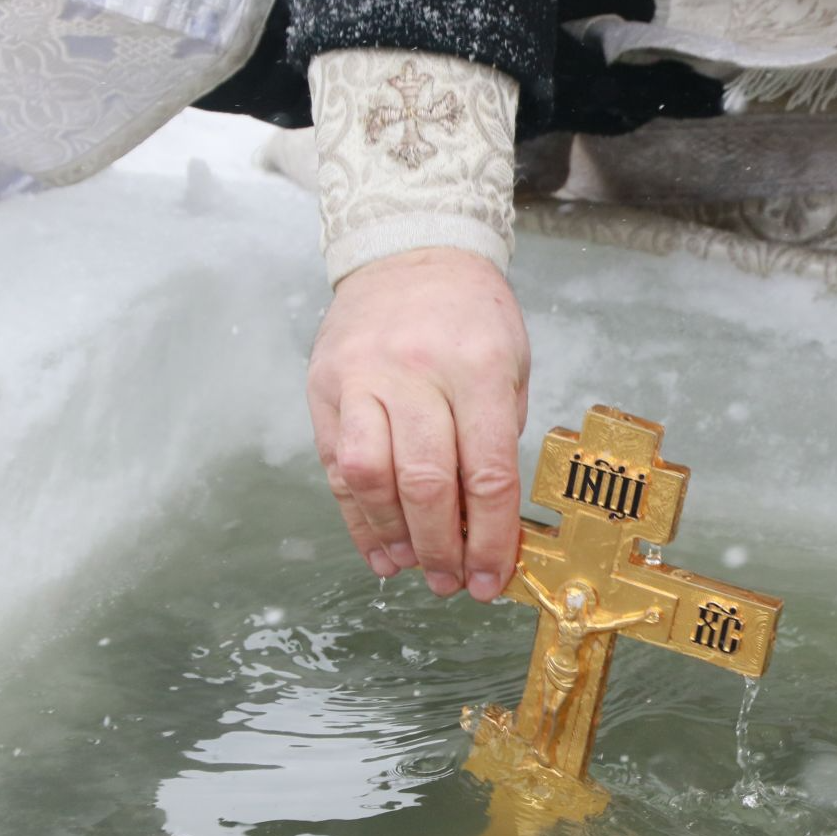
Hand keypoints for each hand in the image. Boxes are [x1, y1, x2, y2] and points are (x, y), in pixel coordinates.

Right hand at [307, 248, 529, 600]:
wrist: (409, 250)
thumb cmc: (471, 316)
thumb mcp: (512, 364)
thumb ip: (498, 437)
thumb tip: (488, 527)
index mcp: (478, 366)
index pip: (487, 470)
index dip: (491, 537)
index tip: (494, 578)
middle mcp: (414, 371)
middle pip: (425, 481)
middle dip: (442, 548)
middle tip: (454, 585)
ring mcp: (362, 377)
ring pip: (370, 476)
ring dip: (394, 537)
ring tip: (415, 569)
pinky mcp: (324, 386)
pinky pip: (337, 464)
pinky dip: (357, 517)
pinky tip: (379, 549)